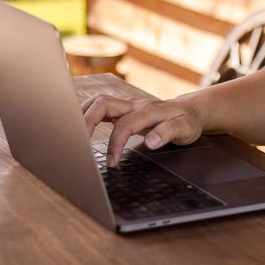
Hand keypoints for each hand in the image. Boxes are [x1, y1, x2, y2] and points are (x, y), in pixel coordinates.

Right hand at [81, 94, 204, 166]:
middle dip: (88, 121)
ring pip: (99, 102)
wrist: (192, 111)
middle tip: (79, 144)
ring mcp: (128, 105)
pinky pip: (102, 107)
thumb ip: (168, 133)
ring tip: (73, 133)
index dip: (115, 143)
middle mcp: (135, 105)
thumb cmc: (188, 121)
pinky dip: (88, 114)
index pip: (124, 124)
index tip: (111, 162)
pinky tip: (81, 126)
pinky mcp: (124, 109)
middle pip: (103, 104)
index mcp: (148, 110)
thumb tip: (152, 141)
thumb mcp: (186, 129)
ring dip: (84, 114)